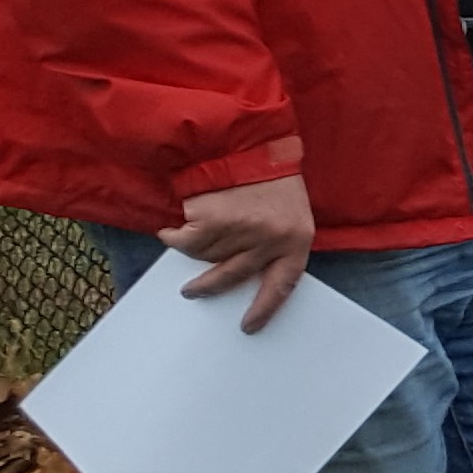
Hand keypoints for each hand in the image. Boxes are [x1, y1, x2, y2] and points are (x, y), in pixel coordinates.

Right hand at [161, 172, 317, 332]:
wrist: (249, 145)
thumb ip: (272, 247)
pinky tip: (178, 223)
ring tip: (201, 222)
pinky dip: (175, 235)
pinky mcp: (212, 222)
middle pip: (231, 277)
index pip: (282, 286)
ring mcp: (241, 232)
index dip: (265, 309)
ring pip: (206, 257)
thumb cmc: (270, 183)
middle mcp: (270, 240)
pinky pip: (185, 242)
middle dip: (207, 287)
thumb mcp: (287, 216)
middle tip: (191, 292)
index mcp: (296, 241)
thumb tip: (239, 280)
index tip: (249, 326)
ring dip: (196, 244)